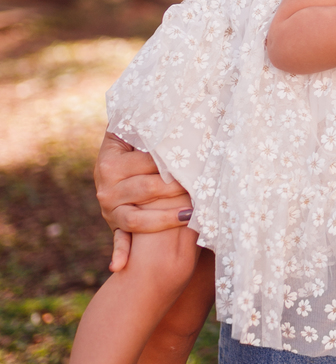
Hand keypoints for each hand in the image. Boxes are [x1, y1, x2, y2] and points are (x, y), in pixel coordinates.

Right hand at [95, 132, 191, 269]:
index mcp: (111, 160)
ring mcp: (110, 210)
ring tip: (191, 214)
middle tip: (201, 187)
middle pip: (147, 189)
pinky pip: (119, 243)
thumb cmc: (142, 151)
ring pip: (139, 219)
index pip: (146, 161)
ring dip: (165, 218)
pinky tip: (119, 268)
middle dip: (176, 188)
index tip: (194, 159)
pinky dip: (119, 254)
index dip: (171, 160)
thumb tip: (166, 96)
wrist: (123, 172)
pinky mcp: (116, 228)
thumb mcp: (138, 138)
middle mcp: (106, 187)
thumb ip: (147, 125)